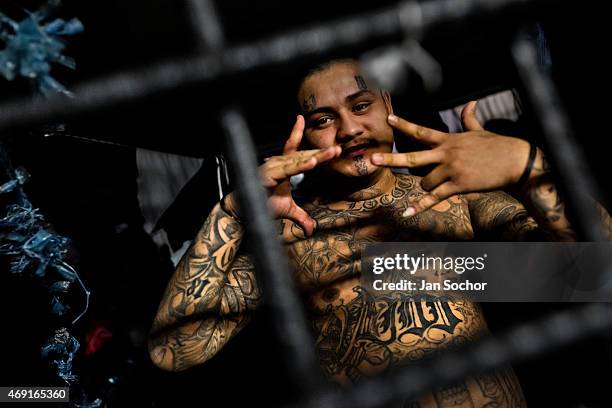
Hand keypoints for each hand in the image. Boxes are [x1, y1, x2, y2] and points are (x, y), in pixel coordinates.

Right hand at [225, 115, 340, 235]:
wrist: (244, 210)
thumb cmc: (263, 203)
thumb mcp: (287, 210)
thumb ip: (300, 216)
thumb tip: (310, 229)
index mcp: (283, 166)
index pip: (295, 148)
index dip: (299, 134)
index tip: (304, 120)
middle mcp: (278, 163)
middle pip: (303, 155)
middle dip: (322, 152)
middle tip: (338, 149)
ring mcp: (274, 167)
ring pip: (299, 160)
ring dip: (316, 156)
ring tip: (332, 153)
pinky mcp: (269, 175)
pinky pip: (288, 169)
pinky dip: (301, 165)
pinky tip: (312, 163)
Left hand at [371, 101, 530, 215]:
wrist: (516, 162)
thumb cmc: (498, 147)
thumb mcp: (480, 131)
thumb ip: (470, 119)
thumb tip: (471, 103)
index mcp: (449, 140)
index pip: (421, 131)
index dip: (404, 125)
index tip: (389, 119)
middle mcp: (446, 154)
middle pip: (413, 157)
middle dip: (392, 158)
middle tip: (373, 158)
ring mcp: (451, 170)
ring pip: (425, 182)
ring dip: (426, 187)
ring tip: (443, 184)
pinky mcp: (458, 185)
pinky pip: (434, 198)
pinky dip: (420, 206)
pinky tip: (406, 213)